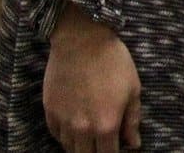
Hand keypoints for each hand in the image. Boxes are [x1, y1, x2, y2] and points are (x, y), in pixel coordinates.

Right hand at [44, 3, 140, 152]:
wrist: (82, 41)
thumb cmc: (113, 62)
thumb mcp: (133, 89)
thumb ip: (132, 121)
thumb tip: (133, 144)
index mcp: (106, 125)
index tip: (116, 147)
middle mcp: (82, 129)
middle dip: (95, 152)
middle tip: (103, 142)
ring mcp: (63, 121)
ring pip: (69, 147)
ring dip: (80, 145)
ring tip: (89, 133)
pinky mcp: (49, 112)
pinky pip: (56, 134)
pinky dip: (65, 135)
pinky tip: (75, 124)